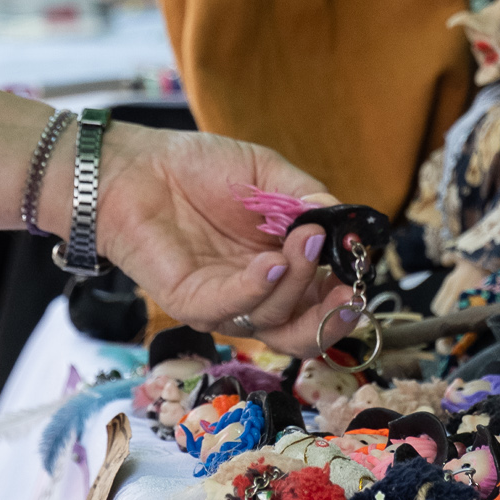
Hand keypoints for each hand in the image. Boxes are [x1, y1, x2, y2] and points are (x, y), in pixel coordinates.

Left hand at [86, 129, 355, 358]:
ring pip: (273, 320)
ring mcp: (224, 303)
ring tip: (305, 239)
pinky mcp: (190, 302)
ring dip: (297, 283)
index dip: (346, 294)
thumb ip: (306, 198)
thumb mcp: (267, 175)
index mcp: (282, 268)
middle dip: (332, 317)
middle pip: (304, 332)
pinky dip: (256, 289)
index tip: (361, 266)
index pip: (321, 303)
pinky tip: (271, 263)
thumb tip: (345, 224)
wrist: (139, 166)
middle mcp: (257, 295)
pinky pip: (229, 308)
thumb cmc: (199, 169)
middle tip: (349, 287)